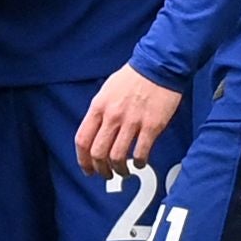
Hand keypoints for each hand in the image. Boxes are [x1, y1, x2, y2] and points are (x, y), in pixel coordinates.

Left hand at [76, 65, 183, 179]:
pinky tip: (140, 162)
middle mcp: (112, 116)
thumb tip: (96, 133)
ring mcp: (132, 122)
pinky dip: (138, 162)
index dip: (83, 160)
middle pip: (98, 153)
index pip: (82, 140)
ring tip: (123, 172)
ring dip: (119, 170)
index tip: (88, 169)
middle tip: (106, 174)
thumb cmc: (133, 77)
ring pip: (117, 157)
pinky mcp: (151, 126)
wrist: (158, 65)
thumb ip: (100, 112)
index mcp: (98, 107)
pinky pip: (140, 152)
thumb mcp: (107, 90)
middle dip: (101, 170)